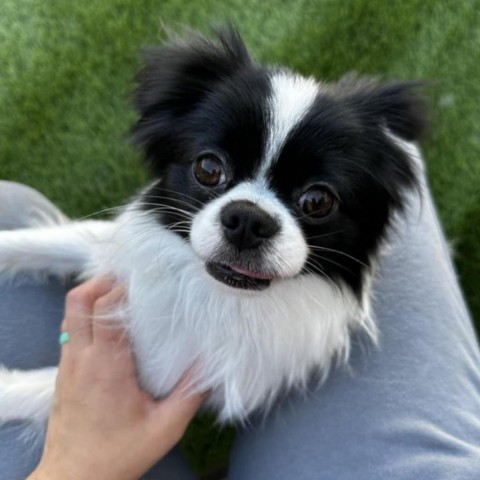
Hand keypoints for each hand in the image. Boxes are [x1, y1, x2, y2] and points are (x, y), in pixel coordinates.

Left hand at [28, 276, 204, 479]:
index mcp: (105, 365)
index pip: (105, 309)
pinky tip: (110, 326)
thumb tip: (209, 365)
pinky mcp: (64, 373)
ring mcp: (68, 365)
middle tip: (127, 279)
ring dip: (92, 297)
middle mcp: (81, 358)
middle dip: (101, 282)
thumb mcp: (164, 429)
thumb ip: (190, 395)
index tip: (145, 283)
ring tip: (120, 295)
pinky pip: (71, 331)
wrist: (73, 479)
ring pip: (71, 314)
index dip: (122, 289)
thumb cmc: (117, 454)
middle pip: (78, 302)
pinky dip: (87, 316)